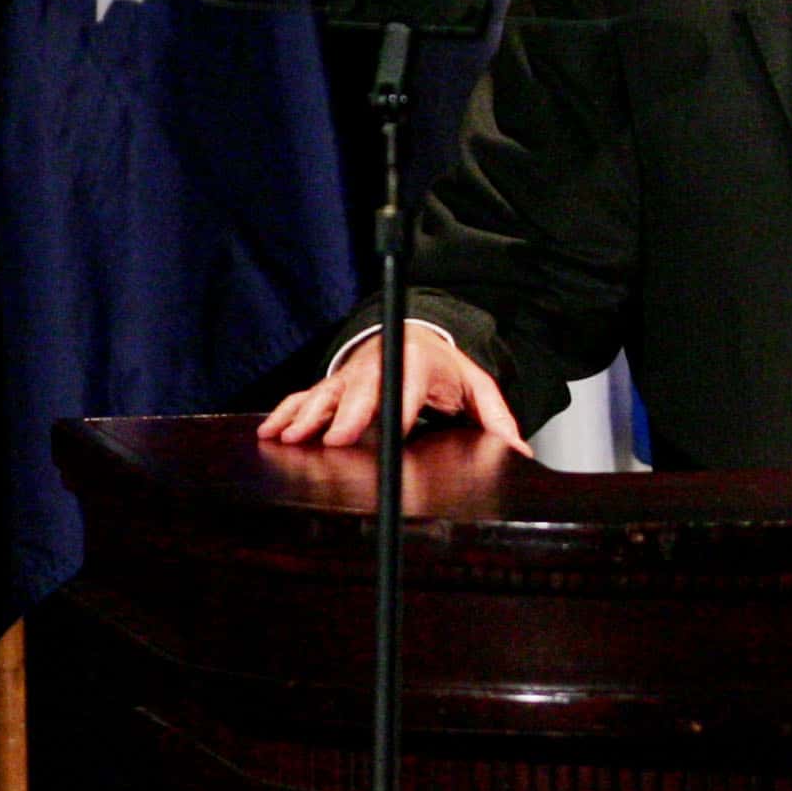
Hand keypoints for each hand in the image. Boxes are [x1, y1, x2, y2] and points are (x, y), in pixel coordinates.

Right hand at [257, 327, 531, 453]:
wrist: (417, 338)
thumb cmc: (445, 368)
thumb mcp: (478, 388)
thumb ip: (497, 419)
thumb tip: (520, 452)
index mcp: (417, 361)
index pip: (408, 386)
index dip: (398, 409)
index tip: (391, 431)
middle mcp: (379, 365)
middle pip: (361, 390)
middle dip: (346, 414)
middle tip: (335, 440)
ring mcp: (353, 375)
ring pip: (326, 394)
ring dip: (307, 416)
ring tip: (289, 437)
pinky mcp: (334, 386)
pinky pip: (307, 397)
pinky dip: (287, 413)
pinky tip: (271, 430)